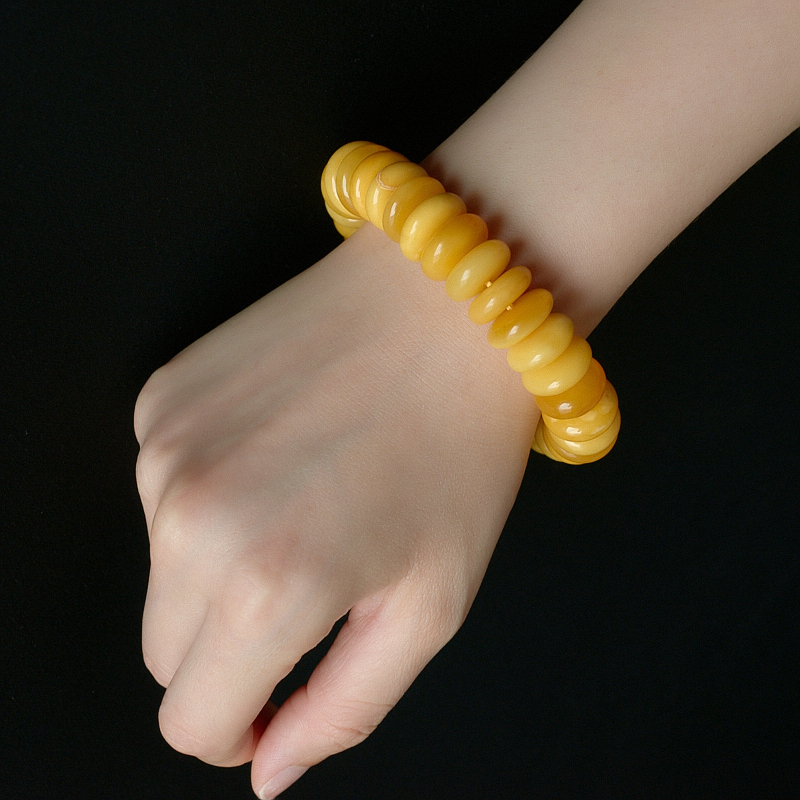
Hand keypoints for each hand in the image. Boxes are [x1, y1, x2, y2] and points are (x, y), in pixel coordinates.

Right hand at [134, 223, 537, 797]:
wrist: (446, 307)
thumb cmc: (460, 451)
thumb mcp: (428, 606)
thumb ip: (341, 708)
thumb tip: (267, 766)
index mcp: (264, 586)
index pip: (190, 720)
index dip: (236, 729)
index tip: (274, 704)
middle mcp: (191, 517)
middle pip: (165, 652)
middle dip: (229, 652)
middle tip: (309, 594)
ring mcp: (166, 449)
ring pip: (163, 568)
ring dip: (221, 562)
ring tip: (307, 502)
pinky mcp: (162, 398)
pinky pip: (165, 488)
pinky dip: (211, 492)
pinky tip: (281, 449)